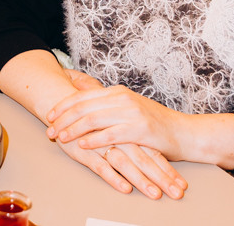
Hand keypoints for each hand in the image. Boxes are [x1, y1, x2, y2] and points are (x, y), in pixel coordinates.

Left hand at [43, 72, 186, 199]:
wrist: (184, 133)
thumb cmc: (154, 123)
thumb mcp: (128, 106)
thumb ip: (106, 101)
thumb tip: (79, 88)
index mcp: (117, 92)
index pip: (83, 96)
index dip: (63, 106)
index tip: (49, 115)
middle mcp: (122, 99)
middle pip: (84, 107)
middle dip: (63, 119)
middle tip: (49, 130)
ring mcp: (131, 112)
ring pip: (93, 119)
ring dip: (73, 129)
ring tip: (60, 137)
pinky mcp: (139, 129)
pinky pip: (110, 134)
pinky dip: (94, 139)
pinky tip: (82, 145)